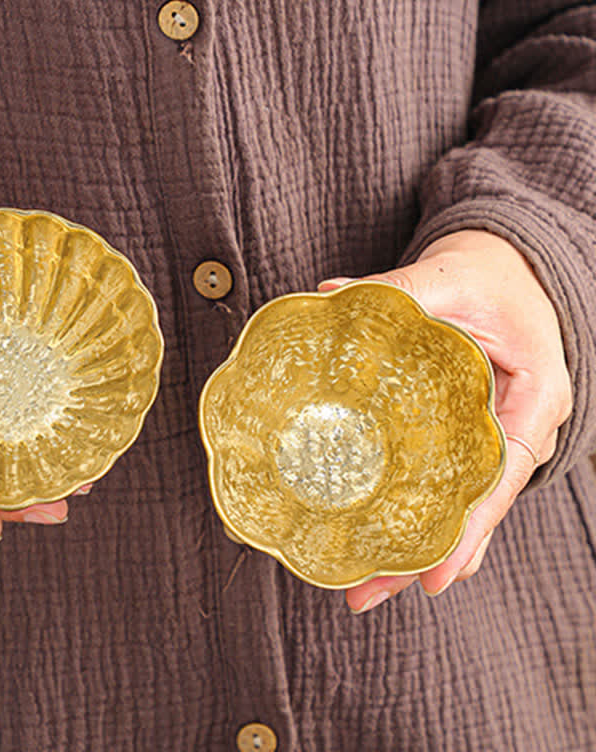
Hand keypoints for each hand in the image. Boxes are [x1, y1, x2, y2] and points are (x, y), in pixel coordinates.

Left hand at [318, 230, 571, 610]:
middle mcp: (516, 431)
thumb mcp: (453, 277)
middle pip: (474, 510)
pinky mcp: (463, 434)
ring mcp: (490, 438)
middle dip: (427, 558)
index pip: (502, 477)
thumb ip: (399, 290)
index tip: (434, 577)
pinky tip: (381, 542)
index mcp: (533, 399)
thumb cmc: (493, 276)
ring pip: (458, 506)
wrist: (508, 270)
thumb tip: (331, 297)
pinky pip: (444, 482)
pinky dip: (415, 513)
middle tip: (368, 593)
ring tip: (364, 585)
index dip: (469, 530)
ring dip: (414, 547)